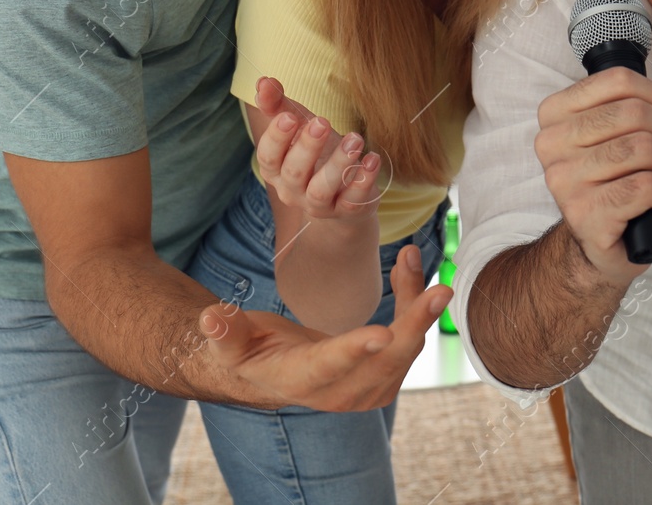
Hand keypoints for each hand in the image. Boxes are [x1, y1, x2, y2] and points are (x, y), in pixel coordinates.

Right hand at [199, 243, 449, 410]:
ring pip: (405, 347)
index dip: (356, 351)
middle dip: (415, 322)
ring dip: (415, 302)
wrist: (270, 371)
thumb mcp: (230, 342)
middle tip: (440, 288)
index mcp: (301, 380)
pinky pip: (408, 339)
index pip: (330, 367)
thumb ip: (225, 333)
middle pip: (386, 361)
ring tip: (411, 257)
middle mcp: (340, 393)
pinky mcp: (383, 376)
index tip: (383, 335)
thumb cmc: (247, 350)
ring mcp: (366, 390)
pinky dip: (413, 304)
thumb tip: (211, 318)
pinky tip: (409, 269)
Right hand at [252, 77, 381, 221]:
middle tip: (322, 123)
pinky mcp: (347, 211)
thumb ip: (279, 106)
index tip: (290, 117)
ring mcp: (320, 205)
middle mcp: (293, 191)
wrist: (343, 196)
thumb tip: (263, 81)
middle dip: (307, 147)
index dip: (276, 138)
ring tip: (355, 139)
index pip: (268, 156)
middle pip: (294, 172)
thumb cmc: (317, 154)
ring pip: (322, 190)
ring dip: (338, 164)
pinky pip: (352, 201)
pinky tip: (372, 159)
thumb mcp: (299, 127)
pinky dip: (363, 182)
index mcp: (277, 170)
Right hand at [534, 66, 651, 288]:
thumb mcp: (627, 131)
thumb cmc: (612, 179)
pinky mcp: (586, 214)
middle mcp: (552, 144)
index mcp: (555, 113)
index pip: (618, 80)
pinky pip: (646, 186)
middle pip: (634, 113)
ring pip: (643, 148)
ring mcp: (565, 180)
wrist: (594, 242)